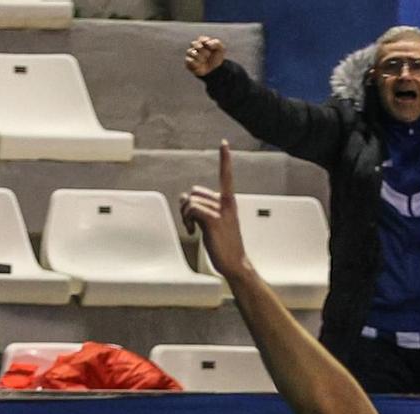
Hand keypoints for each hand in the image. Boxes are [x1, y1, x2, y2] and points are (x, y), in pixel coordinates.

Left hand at [181, 141, 247, 277]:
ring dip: (185, 215)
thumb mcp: (212, 223)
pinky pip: (193, 209)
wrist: (235, 264)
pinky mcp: (214, 221)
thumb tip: (183, 198)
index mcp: (228, 203)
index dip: (225, 160)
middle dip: (187, 206)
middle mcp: (226, 204)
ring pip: (191, 201)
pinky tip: (193, 232)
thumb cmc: (224, 245)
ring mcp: (221, 212)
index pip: (226, 176)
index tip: (224, 144)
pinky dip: (188, 220)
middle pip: (196, 191)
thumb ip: (200, 208)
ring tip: (193, 229)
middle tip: (191, 222)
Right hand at [185, 35, 225, 77]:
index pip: (201, 39)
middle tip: (208, 54)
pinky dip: (195, 62)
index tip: (211, 48)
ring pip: (189, 51)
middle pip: (193, 43)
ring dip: (198, 56)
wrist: (215, 71)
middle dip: (202, 49)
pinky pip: (188, 60)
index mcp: (202, 42)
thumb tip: (207, 43)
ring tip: (204, 60)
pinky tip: (200, 65)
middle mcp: (195, 47)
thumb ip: (216, 43)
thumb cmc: (216, 59)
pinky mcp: (188, 63)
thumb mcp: (220, 49)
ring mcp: (191, 55)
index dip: (206, 43)